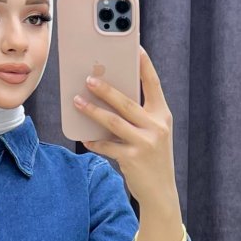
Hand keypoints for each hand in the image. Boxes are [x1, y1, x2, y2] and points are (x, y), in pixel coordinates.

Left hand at [73, 45, 179, 213]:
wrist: (161, 192)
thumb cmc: (152, 157)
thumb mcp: (153, 133)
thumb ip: (137, 116)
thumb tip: (109, 98)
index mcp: (162, 115)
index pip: (153, 84)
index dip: (144, 65)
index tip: (134, 47)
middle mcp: (156, 126)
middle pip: (127, 102)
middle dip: (106, 89)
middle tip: (88, 78)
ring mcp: (145, 143)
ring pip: (113, 122)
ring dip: (92, 111)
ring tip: (77, 101)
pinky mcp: (132, 159)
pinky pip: (107, 146)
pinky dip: (95, 141)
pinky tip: (84, 137)